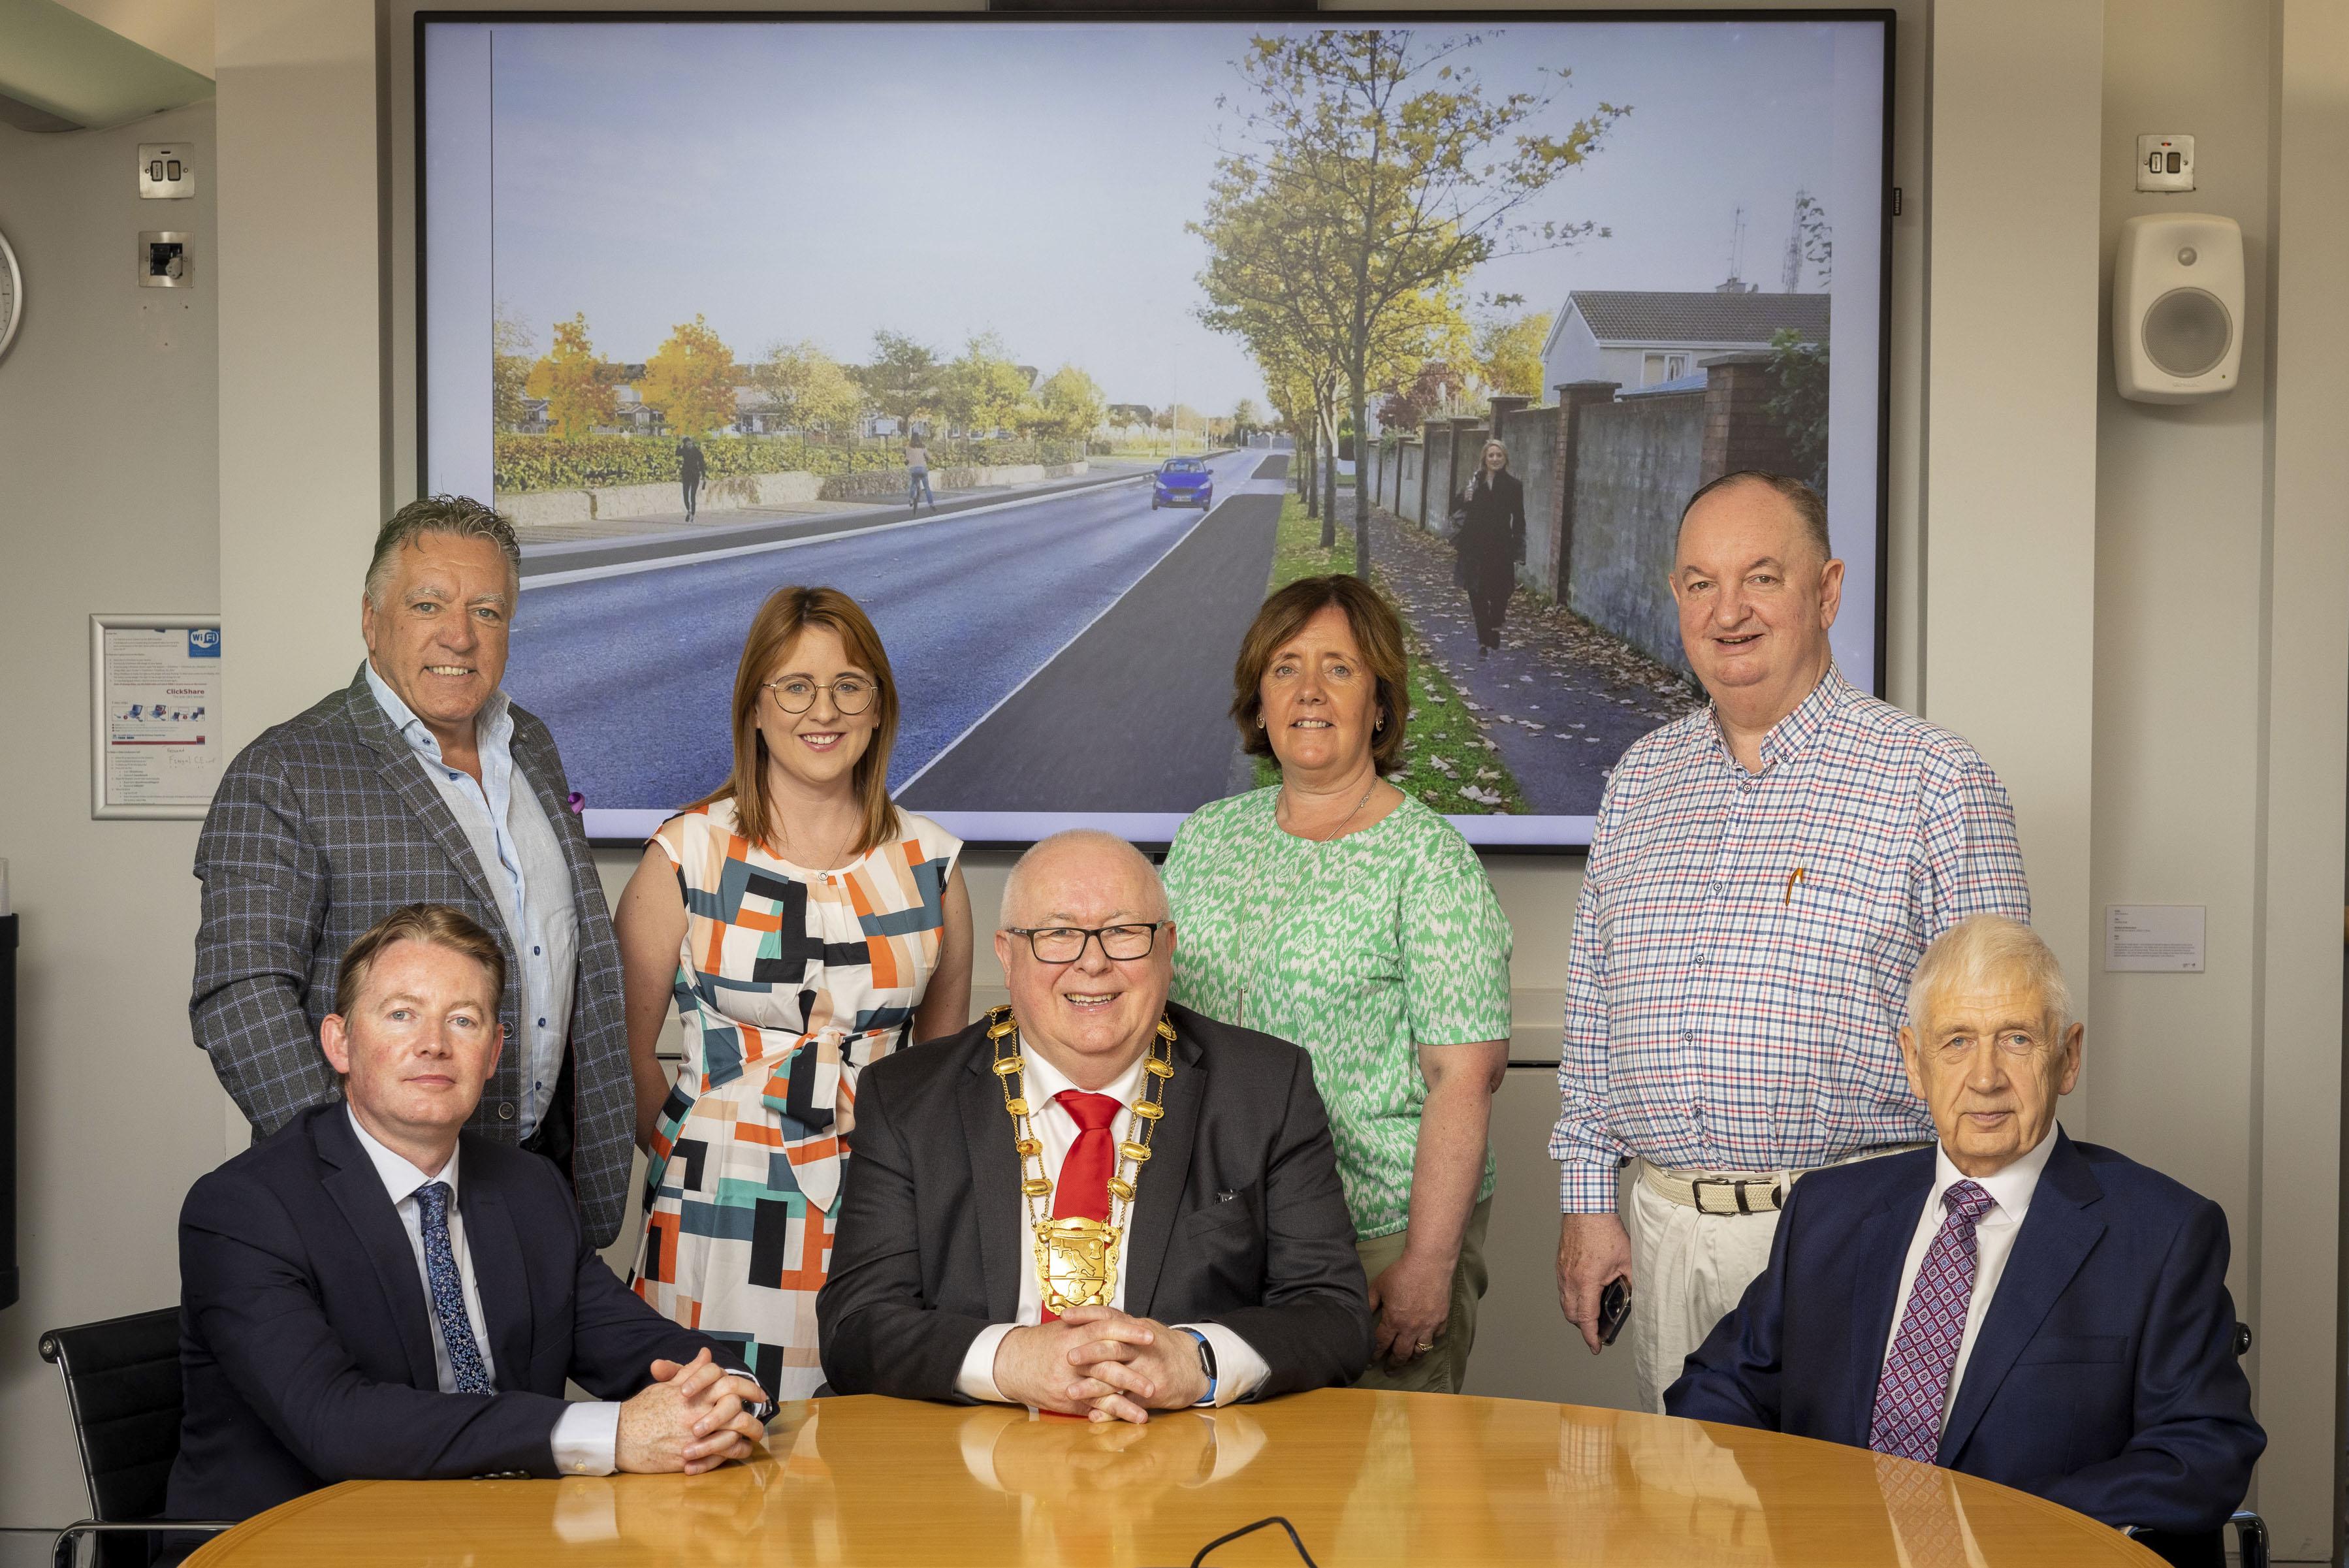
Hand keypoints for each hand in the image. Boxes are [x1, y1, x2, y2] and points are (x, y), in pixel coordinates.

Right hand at [617, 1349, 769, 1473]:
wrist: (620, 1437)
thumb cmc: (642, 1410)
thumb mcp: (665, 1386)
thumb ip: (690, 1371)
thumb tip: (706, 1354)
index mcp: (694, 1394)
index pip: (730, 1384)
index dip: (749, 1387)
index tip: (759, 1393)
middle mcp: (697, 1414)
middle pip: (737, 1412)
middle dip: (754, 1416)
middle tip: (759, 1417)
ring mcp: (695, 1438)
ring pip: (733, 1437)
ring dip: (747, 1438)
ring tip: (752, 1437)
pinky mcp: (690, 1458)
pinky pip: (721, 1457)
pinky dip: (732, 1454)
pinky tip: (736, 1450)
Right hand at [991, 1314, 1154, 1416]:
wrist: (1009, 1362)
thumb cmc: (1040, 1344)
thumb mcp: (1062, 1328)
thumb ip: (1089, 1325)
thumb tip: (1118, 1321)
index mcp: (1072, 1335)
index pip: (1105, 1329)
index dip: (1129, 1332)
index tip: (1150, 1335)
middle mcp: (1071, 1358)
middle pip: (1107, 1365)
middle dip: (1133, 1375)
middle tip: (1156, 1381)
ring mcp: (1067, 1381)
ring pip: (1101, 1392)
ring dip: (1126, 1402)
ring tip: (1146, 1409)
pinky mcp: (1065, 1399)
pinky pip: (1091, 1407)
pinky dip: (1111, 1414)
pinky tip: (1127, 1418)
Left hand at [1055, 1306, 1208, 1424]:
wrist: (1197, 1366)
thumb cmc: (1163, 1348)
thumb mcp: (1145, 1330)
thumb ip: (1120, 1327)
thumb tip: (1090, 1319)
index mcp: (1138, 1329)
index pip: (1110, 1317)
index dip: (1087, 1315)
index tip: (1064, 1316)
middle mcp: (1144, 1347)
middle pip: (1115, 1346)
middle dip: (1090, 1352)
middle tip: (1067, 1357)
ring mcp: (1150, 1370)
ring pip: (1118, 1377)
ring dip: (1093, 1387)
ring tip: (1071, 1393)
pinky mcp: (1155, 1393)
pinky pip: (1129, 1403)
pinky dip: (1110, 1411)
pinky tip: (1093, 1416)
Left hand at [1367, 1250, 1453, 1369]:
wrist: (1428, 1263)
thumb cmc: (1402, 1272)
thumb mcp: (1379, 1286)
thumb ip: (1369, 1303)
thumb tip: (1360, 1314)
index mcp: (1393, 1321)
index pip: (1381, 1344)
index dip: (1374, 1355)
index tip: (1369, 1363)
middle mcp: (1411, 1328)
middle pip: (1401, 1354)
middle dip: (1393, 1365)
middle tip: (1389, 1370)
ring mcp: (1428, 1326)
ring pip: (1420, 1351)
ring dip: (1412, 1358)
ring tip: (1407, 1360)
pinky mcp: (1441, 1320)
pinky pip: (1436, 1337)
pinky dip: (1430, 1341)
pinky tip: (1426, 1341)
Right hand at [1557, 1212, 1632, 1354]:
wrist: (1587, 1209)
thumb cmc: (1605, 1231)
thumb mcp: (1627, 1260)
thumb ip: (1630, 1282)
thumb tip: (1633, 1297)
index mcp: (1586, 1281)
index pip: (1586, 1318)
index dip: (1591, 1336)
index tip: (1596, 1347)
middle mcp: (1570, 1279)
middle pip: (1571, 1315)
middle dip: (1584, 1326)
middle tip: (1597, 1329)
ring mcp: (1562, 1272)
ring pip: (1565, 1302)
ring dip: (1577, 1311)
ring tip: (1592, 1311)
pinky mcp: (1560, 1265)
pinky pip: (1563, 1289)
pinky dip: (1572, 1297)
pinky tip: (1586, 1292)